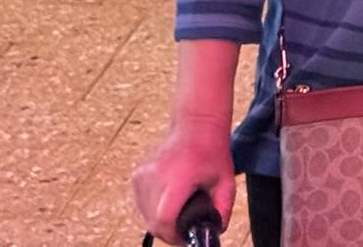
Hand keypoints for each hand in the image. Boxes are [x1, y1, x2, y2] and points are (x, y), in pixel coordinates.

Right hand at [130, 119, 234, 245]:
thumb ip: (222, 211)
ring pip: (144, 215)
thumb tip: (214, 233)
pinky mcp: (136, 175)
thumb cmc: (212, 152)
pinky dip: (151, 210)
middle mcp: (156, 175)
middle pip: (153, 221)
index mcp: (179, 177)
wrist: (196, 125)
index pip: (164, 218)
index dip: (173, 235)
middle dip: (168, 232)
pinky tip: (167, 202)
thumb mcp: (226, 183)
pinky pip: (140, 204)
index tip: (185, 237)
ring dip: (158, 222)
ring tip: (177, 214)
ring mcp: (143, 175)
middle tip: (183, 229)